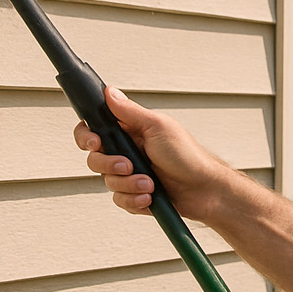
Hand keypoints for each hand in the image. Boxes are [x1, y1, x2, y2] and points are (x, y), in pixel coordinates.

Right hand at [72, 87, 232, 222]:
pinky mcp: (135, 195)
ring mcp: (130, 174)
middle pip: (95, 159)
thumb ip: (129, 112)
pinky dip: (134, 200)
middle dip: (110, 165)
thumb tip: (109, 91)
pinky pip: (120, 200)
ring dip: (129, 185)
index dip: (87, 137)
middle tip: (129, 165)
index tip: (95, 143)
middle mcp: (127, 152)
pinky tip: (150, 197)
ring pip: (108, 182)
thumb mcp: (158, 127)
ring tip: (150, 184)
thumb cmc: (188, 155)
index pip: (94, 129)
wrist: (205, 190)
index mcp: (129, 131)